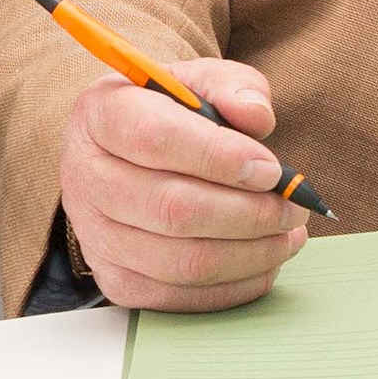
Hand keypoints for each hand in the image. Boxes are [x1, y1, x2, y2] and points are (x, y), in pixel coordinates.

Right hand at [58, 57, 308, 311]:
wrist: (130, 155)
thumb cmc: (170, 114)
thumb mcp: (200, 81)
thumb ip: (233, 86)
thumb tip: (257, 116)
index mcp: (100, 115)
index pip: (154, 138)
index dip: (219, 157)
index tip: (270, 170)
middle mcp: (85, 178)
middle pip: (172, 209)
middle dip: (249, 213)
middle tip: (292, 207)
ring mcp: (95, 236)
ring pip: (182, 261)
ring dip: (251, 253)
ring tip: (288, 234)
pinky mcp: (115, 280)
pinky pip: (181, 297)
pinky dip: (235, 286)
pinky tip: (265, 260)